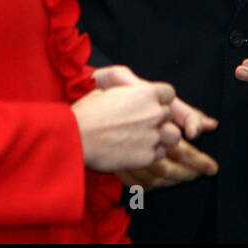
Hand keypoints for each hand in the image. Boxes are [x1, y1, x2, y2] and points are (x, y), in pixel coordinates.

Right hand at [91, 65, 218, 185]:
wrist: (75, 139)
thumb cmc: (86, 113)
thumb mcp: (106, 91)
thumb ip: (127, 92)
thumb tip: (130, 94)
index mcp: (146, 93)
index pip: (169, 93)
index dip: (160, 99)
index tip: (149, 105)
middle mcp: (154, 113)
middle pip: (170, 115)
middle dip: (159, 119)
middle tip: (140, 124)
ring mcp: (153, 136)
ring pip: (172, 137)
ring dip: (162, 137)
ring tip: (144, 139)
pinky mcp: (147, 157)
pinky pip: (160, 154)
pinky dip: (151, 153)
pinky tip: (134, 151)